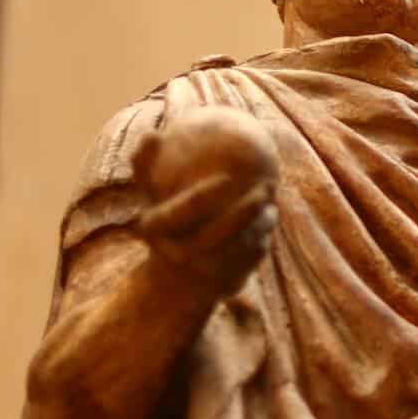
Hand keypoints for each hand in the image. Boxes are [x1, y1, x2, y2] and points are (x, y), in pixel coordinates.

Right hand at [132, 107, 280, 296]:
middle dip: (243, 213)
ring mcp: (202, 275)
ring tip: (269, 193)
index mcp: (157, 236)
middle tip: (265, 185)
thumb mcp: (150, 194)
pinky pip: (248, 257)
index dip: (201, 197)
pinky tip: (270, 213)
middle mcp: (178, 259)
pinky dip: (259, 235)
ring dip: (258, 222)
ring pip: (238, 247)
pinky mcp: (225, 284)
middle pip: (215, 237)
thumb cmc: (163, 219)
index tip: (226, 176)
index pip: (180, 215)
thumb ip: (147, 166)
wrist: (172, 275)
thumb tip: (151, 134)